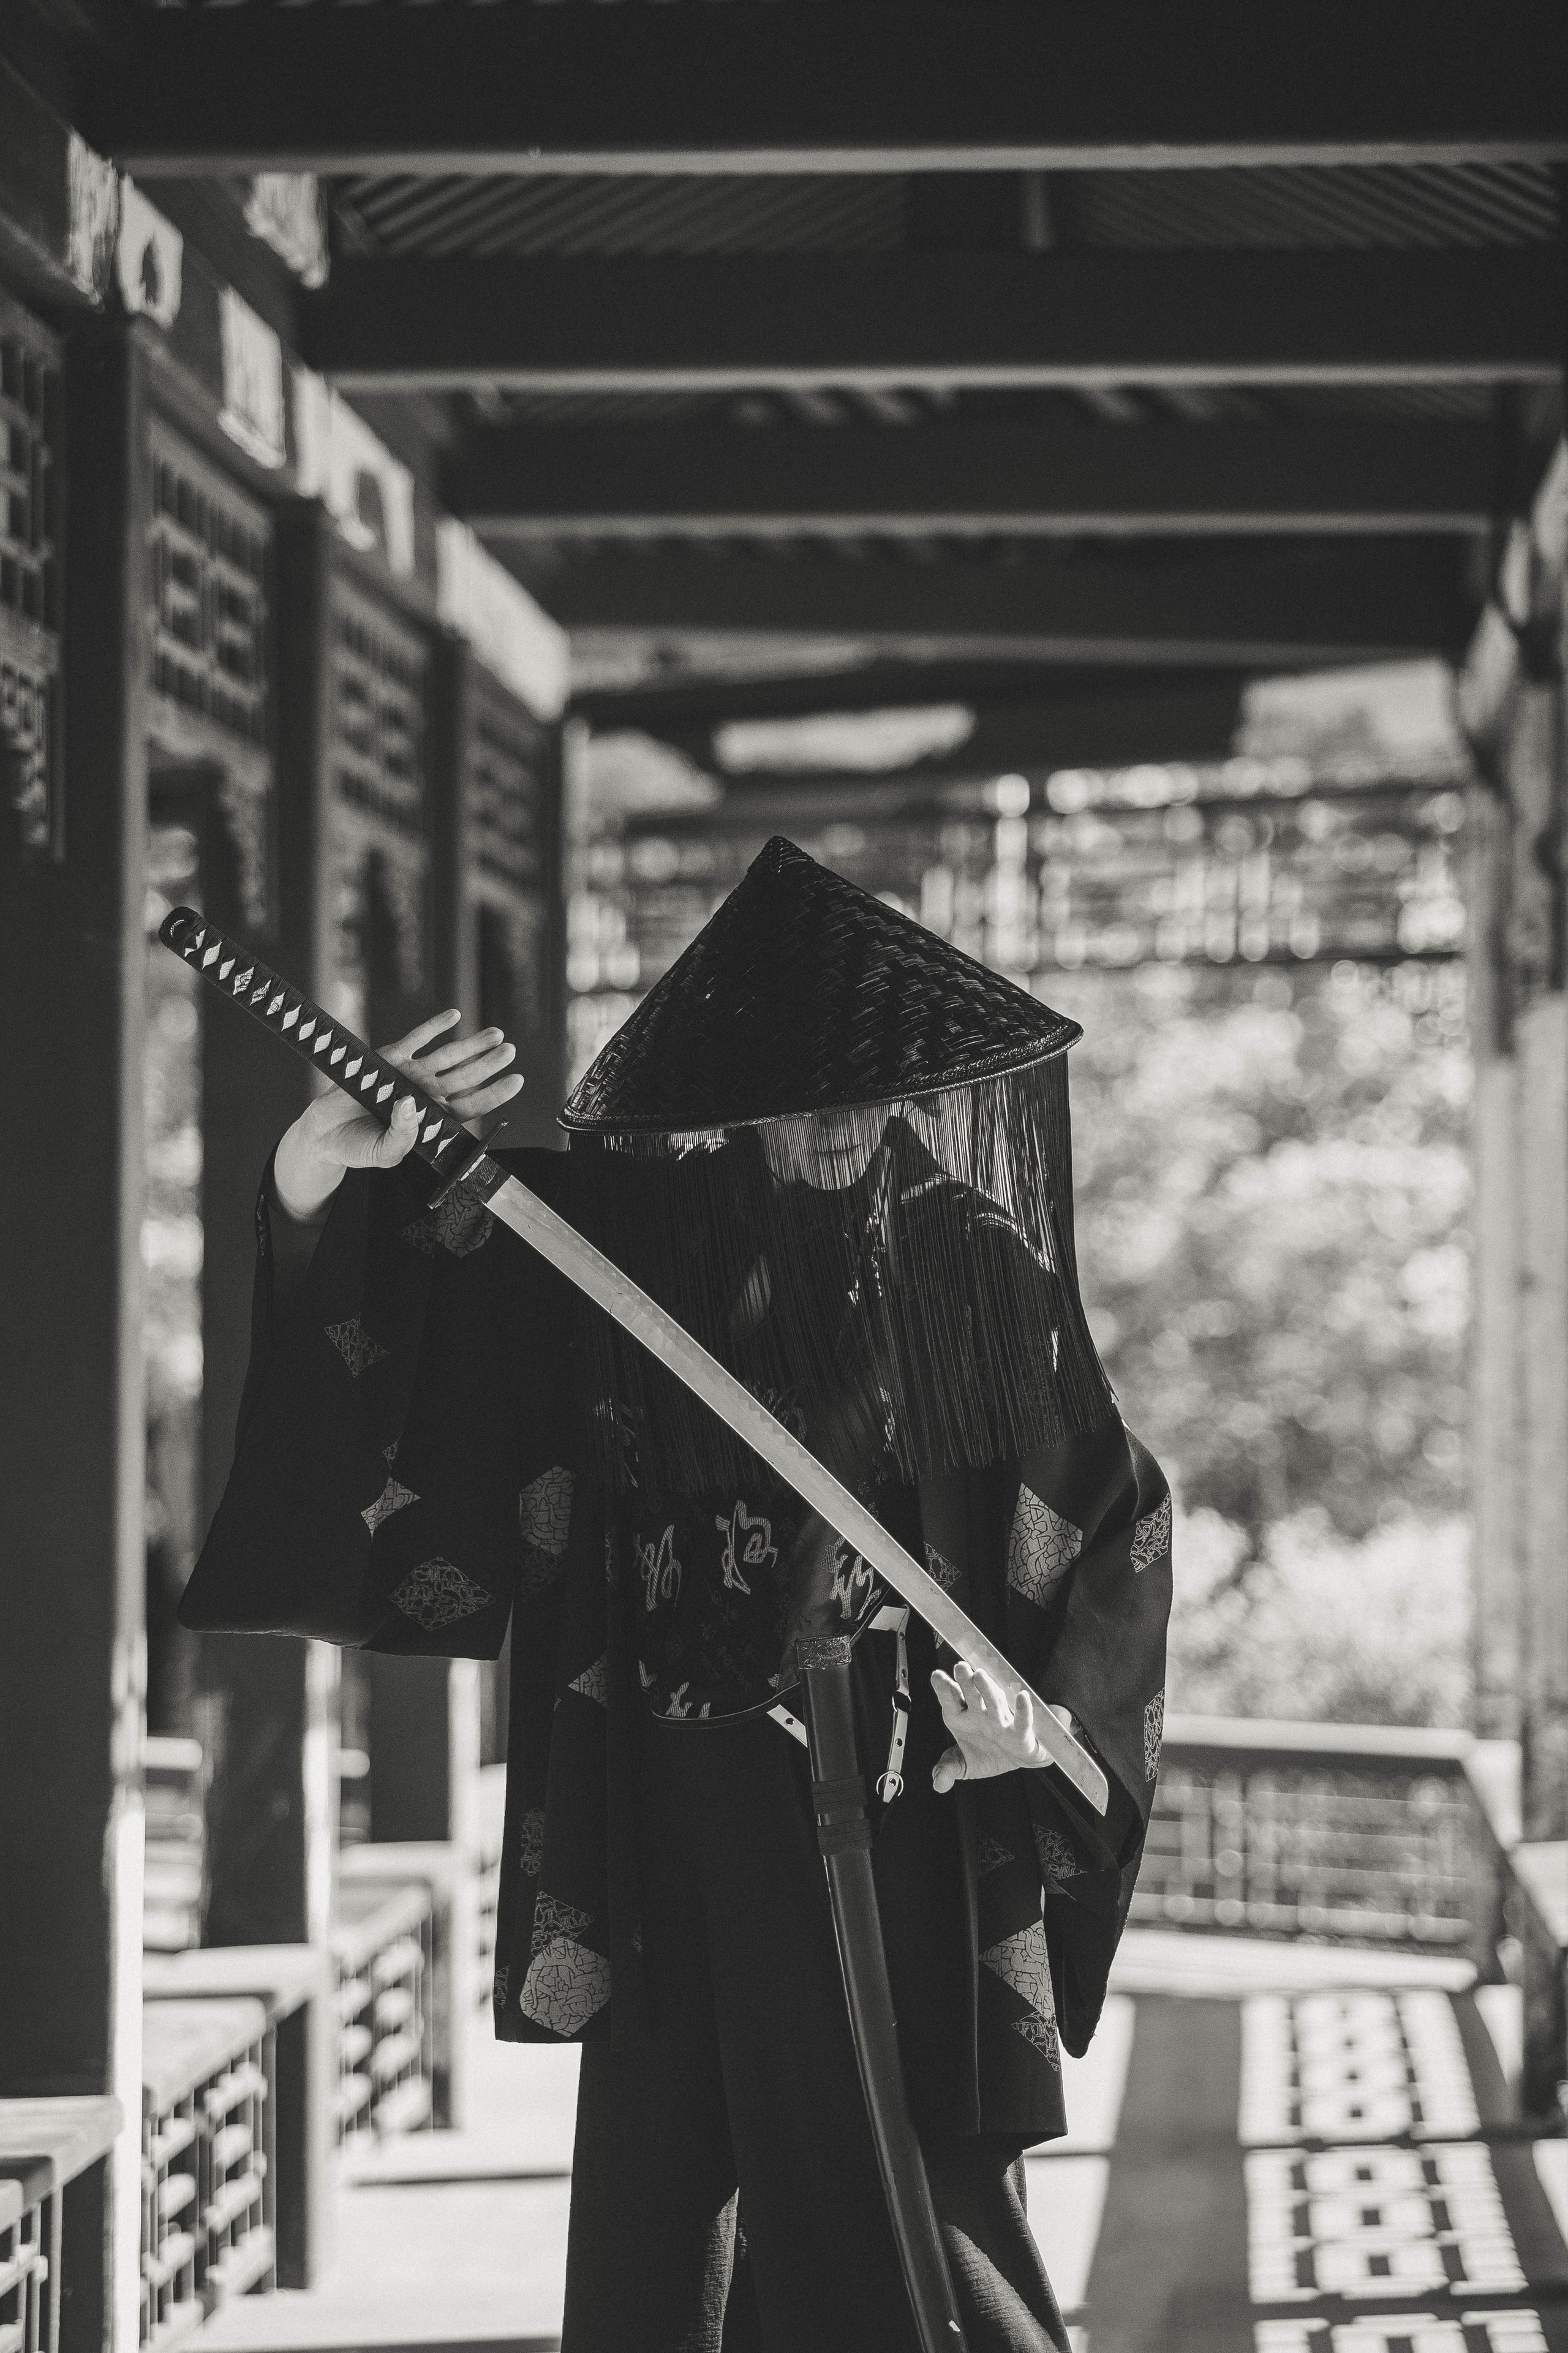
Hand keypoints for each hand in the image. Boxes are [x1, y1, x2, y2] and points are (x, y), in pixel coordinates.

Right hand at [272, 1008, 522, 1221]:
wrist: (324, 1135)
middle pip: (465, 1077)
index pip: (471, 1106)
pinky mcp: (389, 1059)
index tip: (517, 1080)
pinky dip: (434, 1027)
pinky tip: (454, 1016)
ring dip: (471, 1045)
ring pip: (447, 1057)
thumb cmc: (358, 1147)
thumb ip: (402, 1136)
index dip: (494, 1093)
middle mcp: (426, 1095)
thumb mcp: (385, 1153)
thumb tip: (412, 1106)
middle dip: (488, 1064)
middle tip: (510, 1051)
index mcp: (433, 1120)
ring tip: (496, 1035)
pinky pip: (415, 1040)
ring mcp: (409, 1075)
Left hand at [930, 1662, 1071, 1794]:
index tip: (937, 1676)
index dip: (943, 1688)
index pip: (951, 1700)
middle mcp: (980, 1714)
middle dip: (965, 1681)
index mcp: (962, 1716)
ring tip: (980, 1675)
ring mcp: (1000, 1721)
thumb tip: (937, 1783)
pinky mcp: (1020, 1731)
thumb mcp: (964, 1765)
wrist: (1016, 1760)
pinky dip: (1023, 1710)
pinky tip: (1022, 1697)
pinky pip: (1022, 1720)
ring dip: (988, 1689)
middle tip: (960, 1667)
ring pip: (994, 1702)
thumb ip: (947, 1770)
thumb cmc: (988, 1753)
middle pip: (971, 1695)